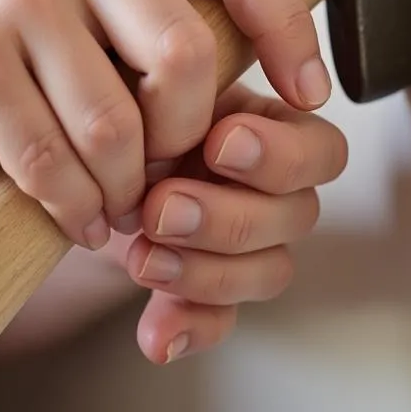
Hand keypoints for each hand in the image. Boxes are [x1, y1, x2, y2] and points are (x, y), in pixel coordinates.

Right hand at [0, 0, 330, 249]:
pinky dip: (75, 207)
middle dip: (184, 138)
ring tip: (108, 195)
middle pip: (189, 60)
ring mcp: (18, 0)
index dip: (289, 27)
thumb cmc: (13, 48)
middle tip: (160, 167)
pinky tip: (71, 209)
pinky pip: (60, 165)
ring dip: (124, 188)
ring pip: (121, 128)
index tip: (305, 93)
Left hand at [108, 82, 347, 362]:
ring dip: (206, 271)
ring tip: (143, 257)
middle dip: (226, 216)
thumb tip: (214, 116)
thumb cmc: (129, 97)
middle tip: (163, 206)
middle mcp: (269, 186)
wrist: (88, 145)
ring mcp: (245, 241)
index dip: (280, 154)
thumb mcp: (158, 78)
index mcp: (272, 126)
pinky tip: (156, 333)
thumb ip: (184, 88)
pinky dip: (188, 328)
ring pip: (269, 271)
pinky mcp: (208, 287)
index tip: (220, 141)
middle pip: (295, 217)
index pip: (322, 150)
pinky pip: (219, 319)